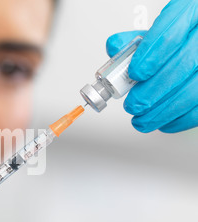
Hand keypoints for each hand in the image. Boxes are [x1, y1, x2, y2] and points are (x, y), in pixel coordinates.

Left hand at [106, 0, 196, 132]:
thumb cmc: (180, 38)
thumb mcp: (159, 31)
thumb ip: (135, 41)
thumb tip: (115, 48)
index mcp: (190, 14)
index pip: (171, 33)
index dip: (150, 56)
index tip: (134, 74)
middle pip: (182, 65)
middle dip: (151, 92)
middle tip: (132, 105)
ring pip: (193, 91)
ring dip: (162, 112)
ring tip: (141, 120)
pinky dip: (179, 120)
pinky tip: (163, 123)